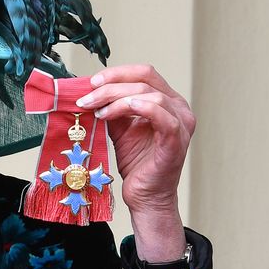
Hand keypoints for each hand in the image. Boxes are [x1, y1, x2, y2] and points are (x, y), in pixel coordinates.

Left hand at [75, 64, 194, 259]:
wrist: (145, 196)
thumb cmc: (137, 164)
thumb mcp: (120, 128)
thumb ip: (112, 108)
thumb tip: (90, 91)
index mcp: (167, 101)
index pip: (143, 73)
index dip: (116, 74)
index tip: (90, 83)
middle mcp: (178, 108)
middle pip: (145, 79)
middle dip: (110, 86)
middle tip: (87, 98)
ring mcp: (180, 123)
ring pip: (149, 94)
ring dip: (117, 99)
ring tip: (98, 112)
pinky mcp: (176, 140)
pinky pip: (161, 116)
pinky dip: (139, 108)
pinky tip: (116, 112)